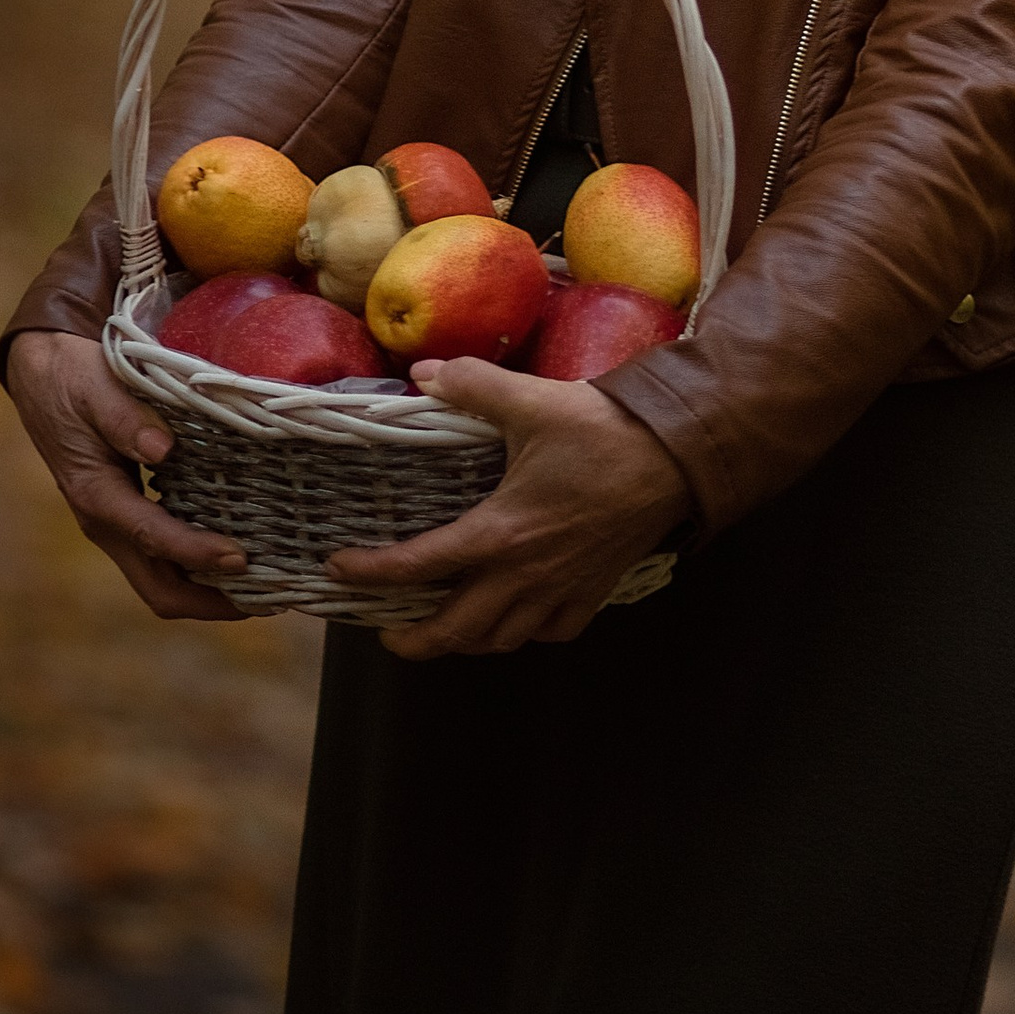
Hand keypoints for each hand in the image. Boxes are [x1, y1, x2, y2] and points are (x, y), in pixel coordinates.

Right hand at [4, 327, 251, 621]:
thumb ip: (125, 417)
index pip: (153, 538)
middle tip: (270, 596)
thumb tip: (162, 448)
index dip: (197, 553)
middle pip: (159, 588)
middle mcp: (106, 523)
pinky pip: (166, 558)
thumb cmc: (72, 378)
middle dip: (212, 602)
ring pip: (163, 580)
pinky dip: (201, 566)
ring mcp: (117, 524)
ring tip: (266, 585)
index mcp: (97, 495)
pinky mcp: (128, 515)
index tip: (242, 558)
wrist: (42, 376)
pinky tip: (238, 550)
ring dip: (210, 591)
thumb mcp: (95, 387)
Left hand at [326, 365, 691, 660]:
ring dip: (463, 640)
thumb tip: (423, 372)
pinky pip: (548, 633)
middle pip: (453, 632)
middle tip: (386, 631)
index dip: (370, 573)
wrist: (675, 458)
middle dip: (412, 641)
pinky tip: (516, 616)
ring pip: (499, 641)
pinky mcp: (592, 593)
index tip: (339, 568)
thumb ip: (472, 385)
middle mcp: (523, 576)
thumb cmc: (603, 431)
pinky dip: (523, 633)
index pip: (418, 566)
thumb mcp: (531, 400)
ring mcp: (560, 591)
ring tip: (445, 626)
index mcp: (499, 533)